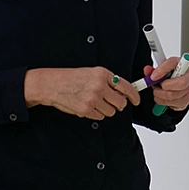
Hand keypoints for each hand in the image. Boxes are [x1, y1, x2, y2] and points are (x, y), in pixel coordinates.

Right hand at [24, 67, 140, 119]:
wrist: (52, 84)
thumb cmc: (71, 78)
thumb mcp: (92, 73)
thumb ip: (108, 81)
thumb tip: (123, 91)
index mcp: (103, 74)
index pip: (126, 87)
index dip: (134, 96)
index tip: (136, 100)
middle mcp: (100, 86)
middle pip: (121, 102)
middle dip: (118, 105)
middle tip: (112, 102)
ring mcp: (93, 98)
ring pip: (111, 111)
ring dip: (106, 109)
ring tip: (95, 102)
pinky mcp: (86, 109)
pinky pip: (100, 116)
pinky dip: (96, 114)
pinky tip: (88, 106)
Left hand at [145, 57, 188, 111]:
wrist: (179, 85)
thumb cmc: (173, 75)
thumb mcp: (164, 69)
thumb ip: (155, 69)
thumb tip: (148, 70)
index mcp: (185, 67)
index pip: (175, 65)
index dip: (162, 70)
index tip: (153, 76)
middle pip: (180, 84)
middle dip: (163, 86)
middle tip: (157, 85)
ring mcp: (188, 92)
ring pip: (172, 95)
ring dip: (159, 94)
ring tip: (157, 90)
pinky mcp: (185, 102)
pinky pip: (170, 103)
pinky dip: (162, 101)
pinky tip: (161, 96)